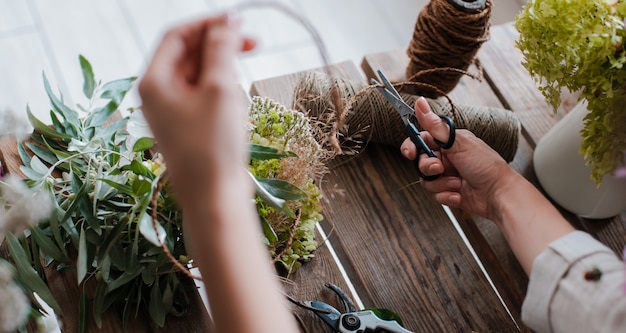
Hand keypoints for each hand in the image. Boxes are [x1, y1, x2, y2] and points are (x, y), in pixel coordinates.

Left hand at [138, 13, 255, 207]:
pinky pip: (202, 93)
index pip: (176, 36)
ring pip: (196, 73)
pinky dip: (220, 86)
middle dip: (218, 43)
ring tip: (244, 75)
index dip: (207, 23)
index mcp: (153, 82)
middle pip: (186, 53)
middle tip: (253, 41)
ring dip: (222, 65)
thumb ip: (221, 50)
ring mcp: (172, 111)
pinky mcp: (187, 125)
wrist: (214, 198)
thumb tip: (226, 21)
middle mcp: (157, 94)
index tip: (238, 20)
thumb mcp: (219, 90)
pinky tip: (237, 94)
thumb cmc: (212, 147)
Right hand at [400, 97, 520, 219]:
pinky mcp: (450, 192)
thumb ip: (434, 125)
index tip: (410, 153)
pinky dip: (447, 196)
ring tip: (457, 183)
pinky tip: (459, 194)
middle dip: (428, 168)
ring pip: (427, 181)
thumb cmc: (485, 165)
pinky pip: (436, 195)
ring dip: (441, 184)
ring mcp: (448, 176)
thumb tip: (420, 102)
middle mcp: (447, 158)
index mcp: (448, 142)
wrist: (499, 194)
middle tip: (439, 168)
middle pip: (421, 162)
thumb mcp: (457, 142)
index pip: (421, 141)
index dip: (412, 147)